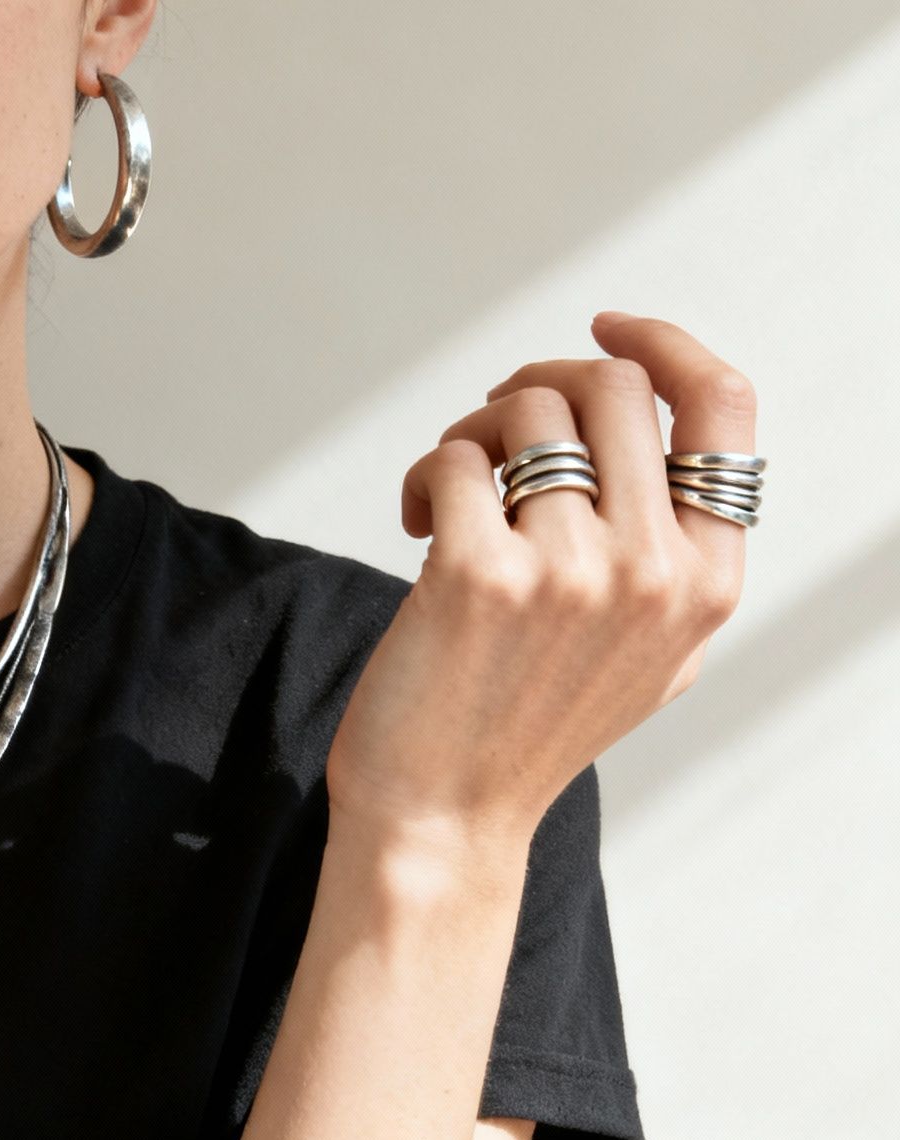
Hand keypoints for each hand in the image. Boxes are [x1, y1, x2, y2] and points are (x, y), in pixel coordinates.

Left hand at [326, 312, 757, 848]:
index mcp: (709, 580)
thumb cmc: (530, 719)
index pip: (724, 408)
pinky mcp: (480, 574)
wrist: (444, 814)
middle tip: (489, 436)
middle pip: (609, 387)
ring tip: (449, 493)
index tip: (603, 325)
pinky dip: (425, 476)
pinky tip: (416, 523)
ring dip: (472, 433)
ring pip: (524, 411)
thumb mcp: (650, 645)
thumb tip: (655, 404)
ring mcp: (572, 571)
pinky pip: (452, 457)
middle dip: (534, 386)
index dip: (664, 343)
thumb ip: (672, 544)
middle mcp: (655, 571)